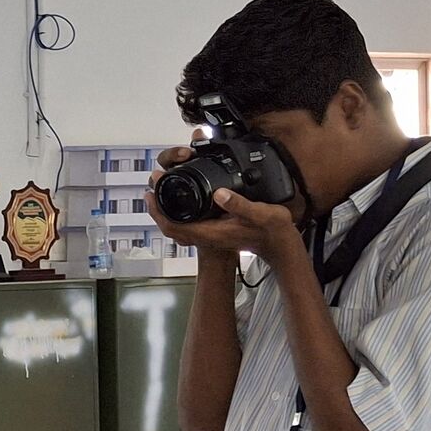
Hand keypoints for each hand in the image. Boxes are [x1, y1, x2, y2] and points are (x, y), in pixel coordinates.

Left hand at [145, 164, 301, 260]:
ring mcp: (209, 234)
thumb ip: (239, 204)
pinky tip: (181, 197)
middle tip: (152, 186)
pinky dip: (179, 210)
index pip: (174, 225)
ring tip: (161, 188)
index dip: (158, 210)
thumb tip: (219, 194)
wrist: (279, 244)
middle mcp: (206, 235)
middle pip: (170, 225)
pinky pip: (188, 222)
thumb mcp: (259, 213)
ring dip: (166, 208)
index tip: (151, 192)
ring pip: (178, 224)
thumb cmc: (271, 230)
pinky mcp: (214, 230)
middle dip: (157, 207)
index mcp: (211, 232)